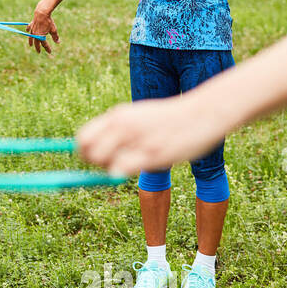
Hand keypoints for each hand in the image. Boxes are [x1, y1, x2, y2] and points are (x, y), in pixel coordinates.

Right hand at [26, 8, 57, 54]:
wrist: (42, 13)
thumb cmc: (48, 22)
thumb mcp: (53, 30)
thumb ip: (55, 37)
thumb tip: (58, 42)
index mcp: (41, 36)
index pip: (44, 44)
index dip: (47, 48)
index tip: (50, 52)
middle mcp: (35, 34)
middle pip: (36, 43)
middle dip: (38, 48)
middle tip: (38, 52)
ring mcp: (32, 29)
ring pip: (31, 37)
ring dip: (31, 41)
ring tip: (30, 45)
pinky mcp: (31, 24)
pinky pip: (29, 28)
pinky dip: (28, 30)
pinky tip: (27, 31)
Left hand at [76, 96, 224, 177]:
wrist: (203, 114)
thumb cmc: (170, 119)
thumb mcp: (140, 116)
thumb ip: (119, 129)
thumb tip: (98, 148)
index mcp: (118, 115)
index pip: (83, 137)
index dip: (84, 152)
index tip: (94, 159)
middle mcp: (122, 126)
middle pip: (88, 152)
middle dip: (94, 164)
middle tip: (112, 165)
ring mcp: (136, 140)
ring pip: (102, 161)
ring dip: (109, 169)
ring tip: (129, 164)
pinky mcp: (151, 154)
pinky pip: (121, 169)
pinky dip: (122, 173)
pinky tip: (140, 167)